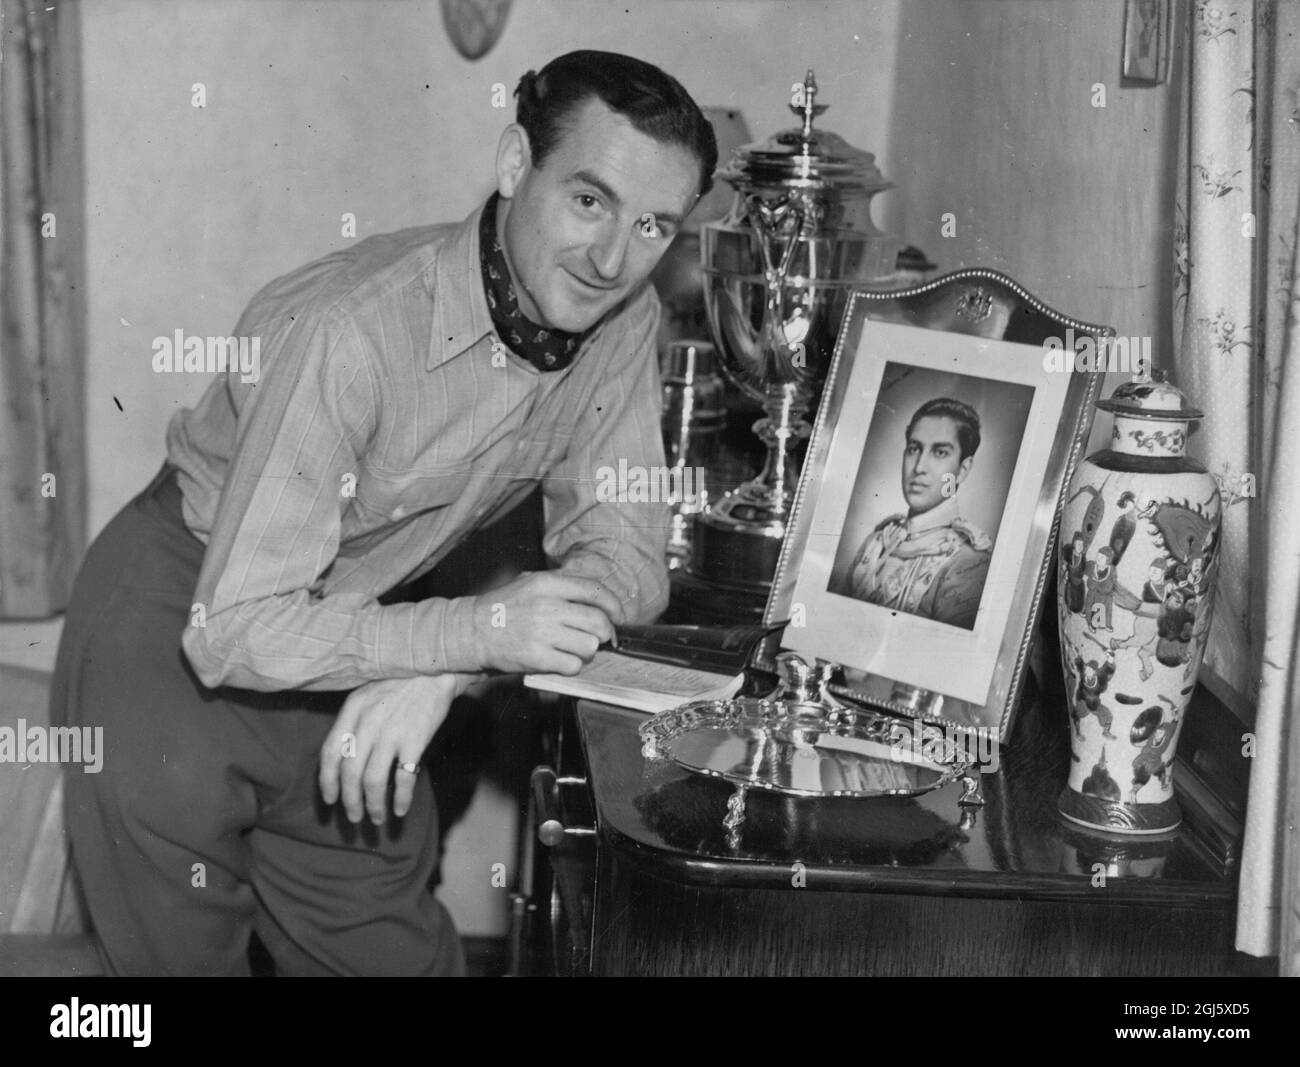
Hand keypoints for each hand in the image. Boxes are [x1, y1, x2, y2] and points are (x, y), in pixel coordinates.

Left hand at [318, 672, 471, 825]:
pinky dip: (401, 799)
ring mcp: (391, 732)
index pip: (330, 752)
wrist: (438, 666)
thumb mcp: (369, 693)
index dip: (327, 781)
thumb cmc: (403, 681)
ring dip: (373, 806)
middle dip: (350, 801)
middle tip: (353, 818)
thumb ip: (355, 721)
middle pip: (349, 773)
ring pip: (373, 781)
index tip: (330, 800)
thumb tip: (345, 758)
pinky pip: (404, 778)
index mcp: (353, 709)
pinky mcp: (415, 739)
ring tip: (376, 819)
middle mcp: (368, 723)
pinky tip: (401, 809)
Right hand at [469, 571, 621, 675]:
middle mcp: (546, 606)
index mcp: (547, 584)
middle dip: (604, 633)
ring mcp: (542, 633)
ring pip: (589, 646)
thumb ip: (560, 586)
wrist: (470, 631)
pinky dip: (571, 666)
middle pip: (598, 621)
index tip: (618, 616)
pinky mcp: (536, 657)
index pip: (595, 591)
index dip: (614, 605)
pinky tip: (559, 660)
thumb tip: (597, 598)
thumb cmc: (502, 608)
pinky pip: (572, 665)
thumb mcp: (528, 583)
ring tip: (572, 648)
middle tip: (600, 638)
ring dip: (586, 651)